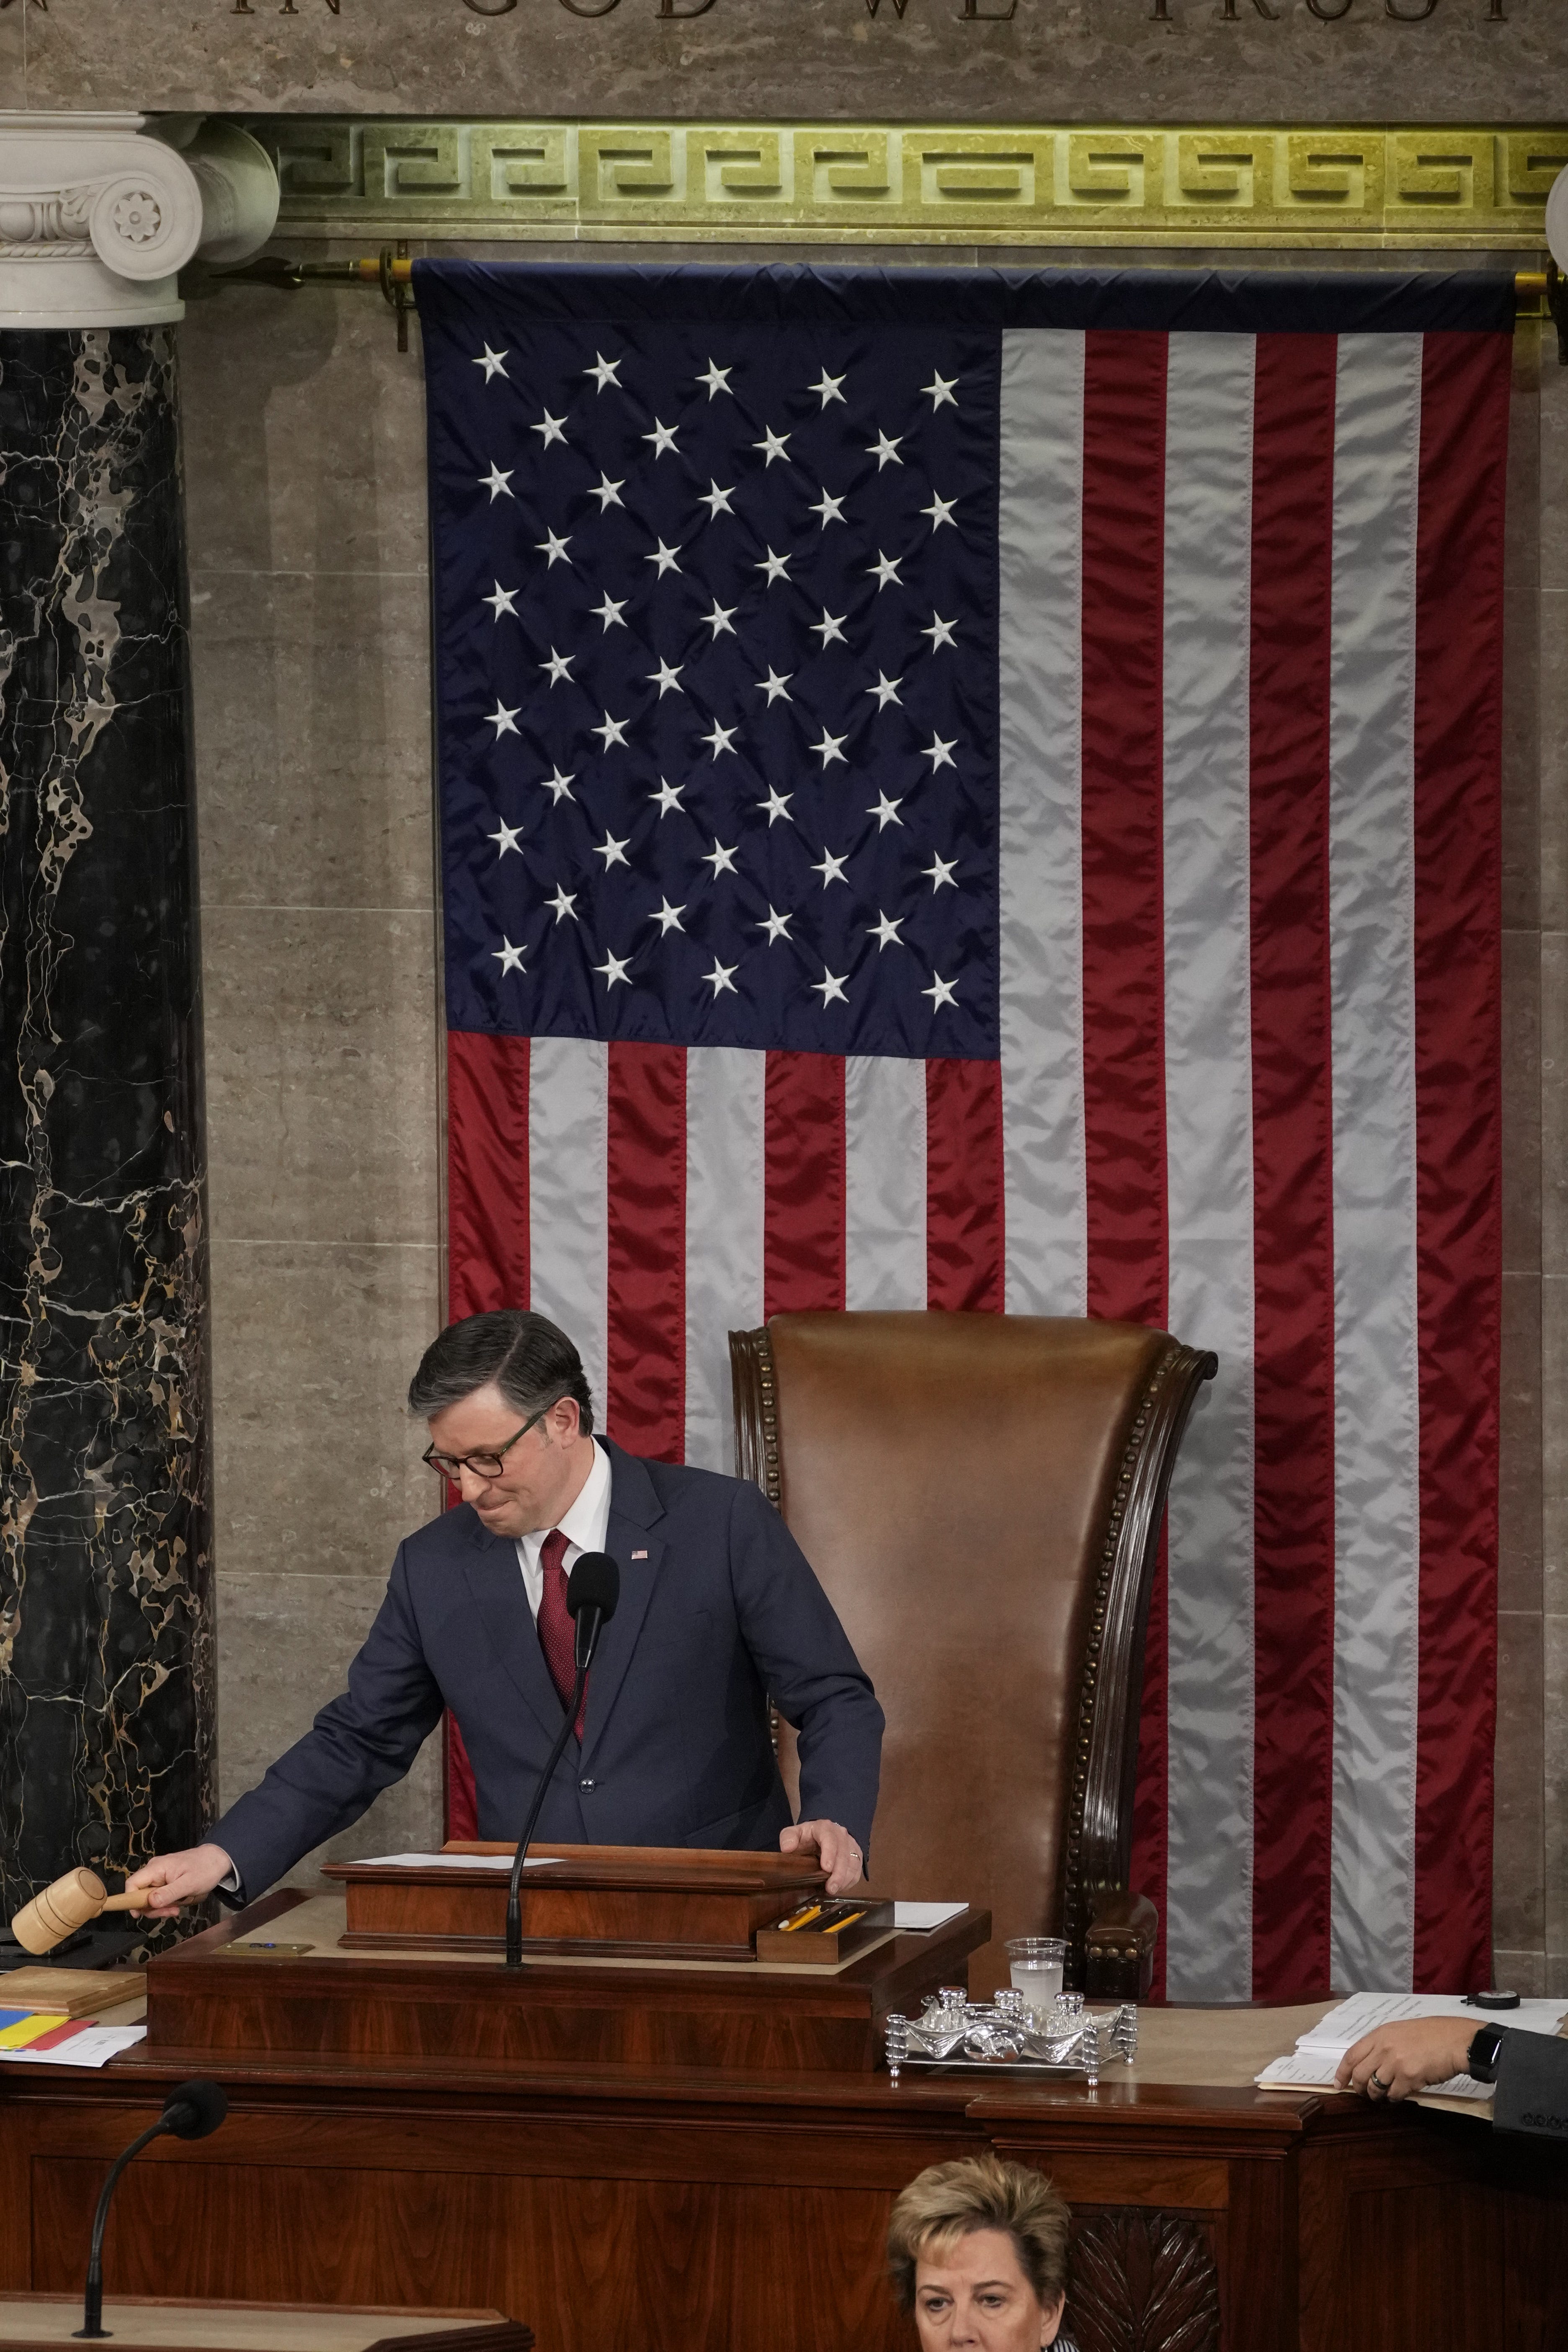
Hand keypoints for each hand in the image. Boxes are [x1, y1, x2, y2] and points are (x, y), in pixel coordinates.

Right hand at [124, 1844, 235, 1916]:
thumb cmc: (205, 1870)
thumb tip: (149, 1904)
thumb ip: (168, 1894)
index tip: (139, 1915)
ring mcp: (160, 1876)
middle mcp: (154, 1871)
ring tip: (177, 1909)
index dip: (130, 1900)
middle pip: (140, 1894)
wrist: (218, 1859)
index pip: (132, 1884)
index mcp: (156, 1868)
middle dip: (152, 1908)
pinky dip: (166, 1903)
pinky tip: (177, 1905)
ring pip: (150, 1897)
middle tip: (171, 1913)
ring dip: (161, 1907)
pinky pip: (159, 1895)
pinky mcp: (166, 1881)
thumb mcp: (189, 1884)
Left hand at [779, 1819, 863, 1896]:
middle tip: (831, 1888)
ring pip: (853, 1863)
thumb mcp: (794, 1833)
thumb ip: (788, 1837)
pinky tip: (840, 1888)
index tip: (826, 1868)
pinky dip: (850, 1881)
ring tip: (833, 1891)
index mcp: (824, 1828)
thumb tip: (787, 1848)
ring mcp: (851, 1845)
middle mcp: (841, 1835)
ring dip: (845, 1879)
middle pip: (843, 1854)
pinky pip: (857, 1870)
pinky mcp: (856, 1856)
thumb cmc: (807, 1837)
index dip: (829, 1853)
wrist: (822, 1835)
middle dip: (838, 1873)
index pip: (829, 1838)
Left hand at [1335, 2018, 1476, 2101]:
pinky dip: (1394, 2098)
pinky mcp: (1409, 2078)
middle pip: (1359, 2074)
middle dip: (1358, 2088)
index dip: (1342, 2072)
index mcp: (1380, 2034)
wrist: (1456, 2040)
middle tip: (1363, 2094)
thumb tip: (1371, 2064)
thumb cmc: (1432, 2034)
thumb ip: (1384, 2045)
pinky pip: (1393, 2095)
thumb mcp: (1401, 2031)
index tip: (1338, 2084)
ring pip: (1374, 2088)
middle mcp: (1383, 2048)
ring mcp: (1395, 2063)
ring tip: (1382, 2096)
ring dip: (1376, 2096)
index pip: (1351, 2055)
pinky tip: (1400, 2095)